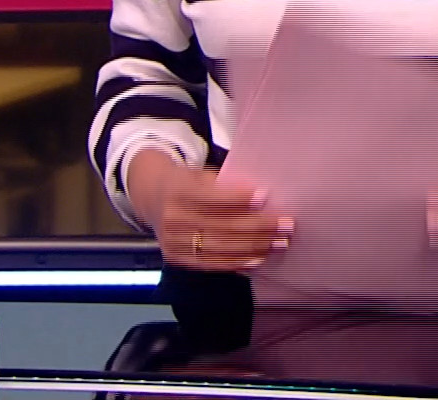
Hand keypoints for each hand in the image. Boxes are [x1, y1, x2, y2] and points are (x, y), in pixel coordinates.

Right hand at [125, 149, 292, 272]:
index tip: (265, 196)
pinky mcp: (176, 258)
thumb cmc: (186, 182)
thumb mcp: (199, 174)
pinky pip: (211, 264)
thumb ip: (224, 184)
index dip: (238, 198)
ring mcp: (173, 241)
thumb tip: (262, 197)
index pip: (211, 197)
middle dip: (258, 227)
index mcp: (177, 190)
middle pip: (221, 226)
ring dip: (254, 247)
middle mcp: (172, 218)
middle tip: (285, 225)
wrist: (151, 197)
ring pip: (219, 248)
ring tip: (279, 243)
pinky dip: (237, 263)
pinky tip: (258, 259)